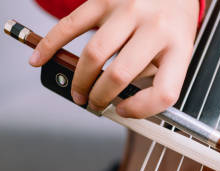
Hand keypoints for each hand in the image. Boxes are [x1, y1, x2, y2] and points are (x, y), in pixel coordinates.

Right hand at [29, 0, 198, 117]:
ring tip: (78, 92)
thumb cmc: (173, 21)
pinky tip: (41, 59)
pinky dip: (51, 45)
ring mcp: (129, 10)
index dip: (141, 110)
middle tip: (94, 104)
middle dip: (100, 98)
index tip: (125, 110)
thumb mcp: (177, 51)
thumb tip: (119, 99)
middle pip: (120, 75)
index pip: (163, 92)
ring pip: (94, 55)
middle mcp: (156, 27)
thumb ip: (154, 75)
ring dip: (79, 81)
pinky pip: (73, 25)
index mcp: (179, 47)